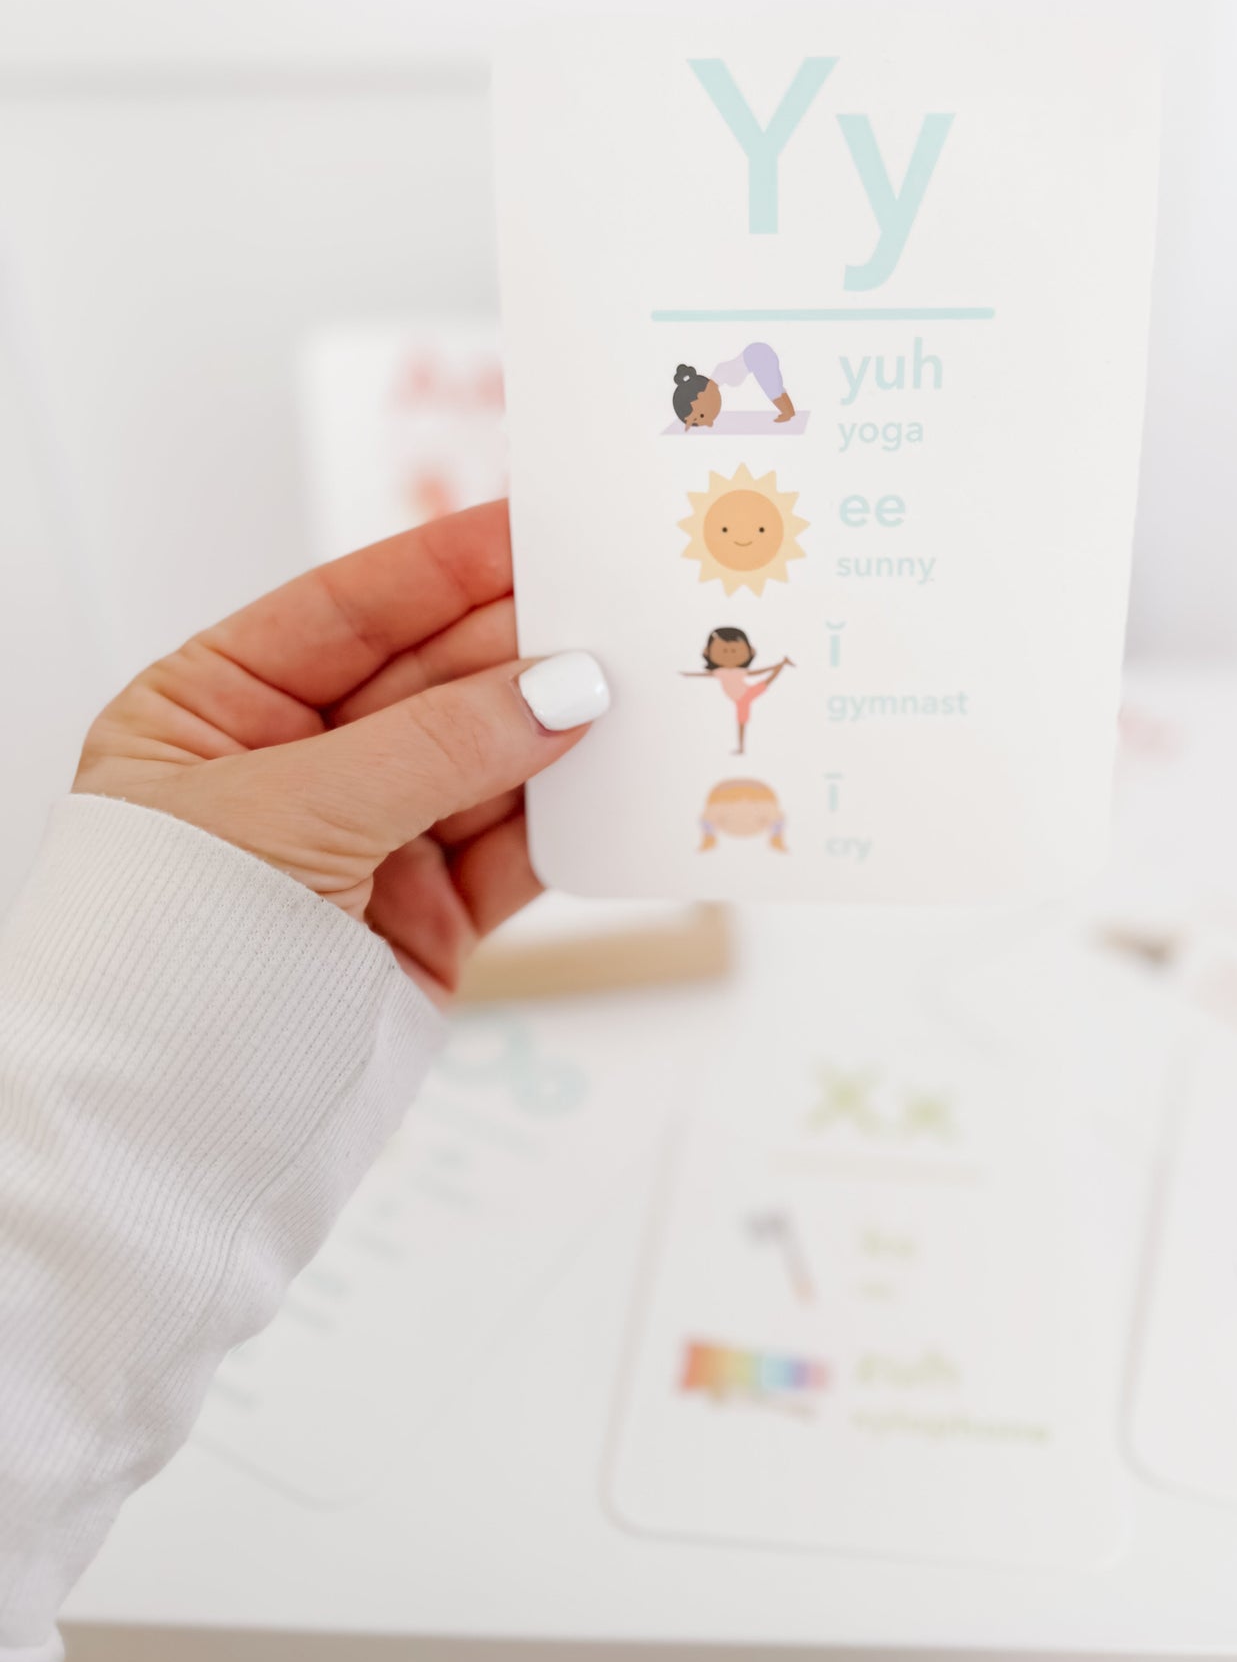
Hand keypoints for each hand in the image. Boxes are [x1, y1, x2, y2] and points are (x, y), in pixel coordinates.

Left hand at [72, 503, 608, 1003]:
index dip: (443, 566)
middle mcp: (288, 769)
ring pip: (481, 763)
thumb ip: (434, 745)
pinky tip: (620, 777)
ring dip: (558, 729)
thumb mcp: (290, 815)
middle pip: (427, 680)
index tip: (534, 525)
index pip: (345, 611)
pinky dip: (568, 819)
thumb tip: (564, 685)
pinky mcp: (423, 923)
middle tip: (617, 605)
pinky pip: (510, 850)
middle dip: (519, 645)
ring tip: (643, 681)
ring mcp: (361, 847)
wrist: (169, 1136)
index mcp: (210, 709)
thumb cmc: (168, 958)